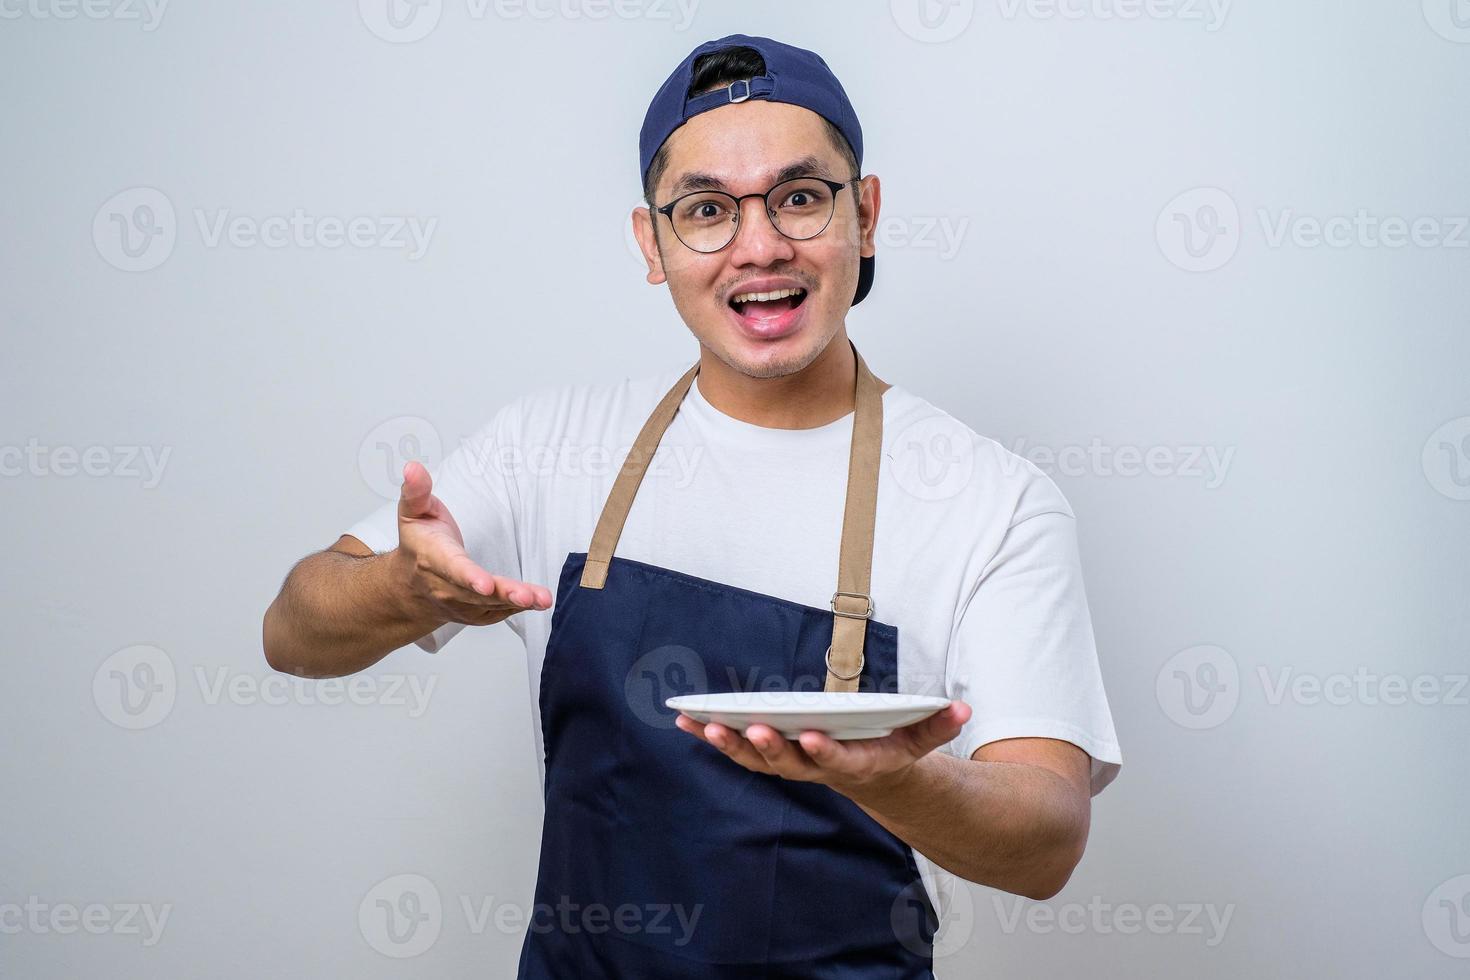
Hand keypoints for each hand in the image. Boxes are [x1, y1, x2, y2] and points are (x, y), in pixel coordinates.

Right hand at [392, 460, 551, 625]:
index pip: (453, 568)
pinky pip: (497, 613)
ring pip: (491, 605)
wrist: (408, 586)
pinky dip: (517, 609)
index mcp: (433, 559)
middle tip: (529, 595)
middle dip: (504, 594)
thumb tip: (413, 467)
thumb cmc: (419, 544)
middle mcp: (445, 587)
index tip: (485, 583)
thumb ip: (416, 491)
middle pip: (478, 593)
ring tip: (542, 599)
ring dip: (518, 602)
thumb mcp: (413, 512)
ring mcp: (460, 604)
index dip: (469, 577)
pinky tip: (536, 602)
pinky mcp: (474, 614)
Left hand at [673, 700, 971, 799]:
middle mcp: (818, 769)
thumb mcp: (919, 740)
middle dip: (770, 746)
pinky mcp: (772, 756)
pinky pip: (738, 748)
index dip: (825, 751)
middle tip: (752, 728)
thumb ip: (937, 726)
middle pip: (789, 762)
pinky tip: (685, 720)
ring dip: (728, 743)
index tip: (812, 737)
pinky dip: (712, 736)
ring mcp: (792, 765)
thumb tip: (961, 708)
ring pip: (756, 759)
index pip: (838, 760)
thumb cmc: (894, 751)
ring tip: (700, 722)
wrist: (876, 782)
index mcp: (854, 764)